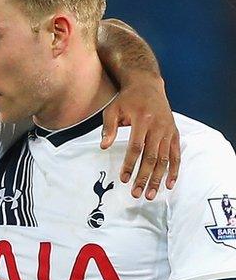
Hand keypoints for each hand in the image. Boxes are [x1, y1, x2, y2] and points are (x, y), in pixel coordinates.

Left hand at [101, 76, 179, 199]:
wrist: (148, 85)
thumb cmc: (127, 99)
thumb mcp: (113, 109)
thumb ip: (108, 128)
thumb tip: (103, 146)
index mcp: (143, 120)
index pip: (136, 147)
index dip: (130, 164)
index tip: (123, 179)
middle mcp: (158, 127)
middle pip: (152, 157)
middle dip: (144, 177)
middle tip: (137, 193)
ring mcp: (168, 131)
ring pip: (164, 159)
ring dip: (158, 178)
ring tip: (150, 194)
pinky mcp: (174, 134)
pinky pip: (176, 155)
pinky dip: (174, 170)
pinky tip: (169, 184)